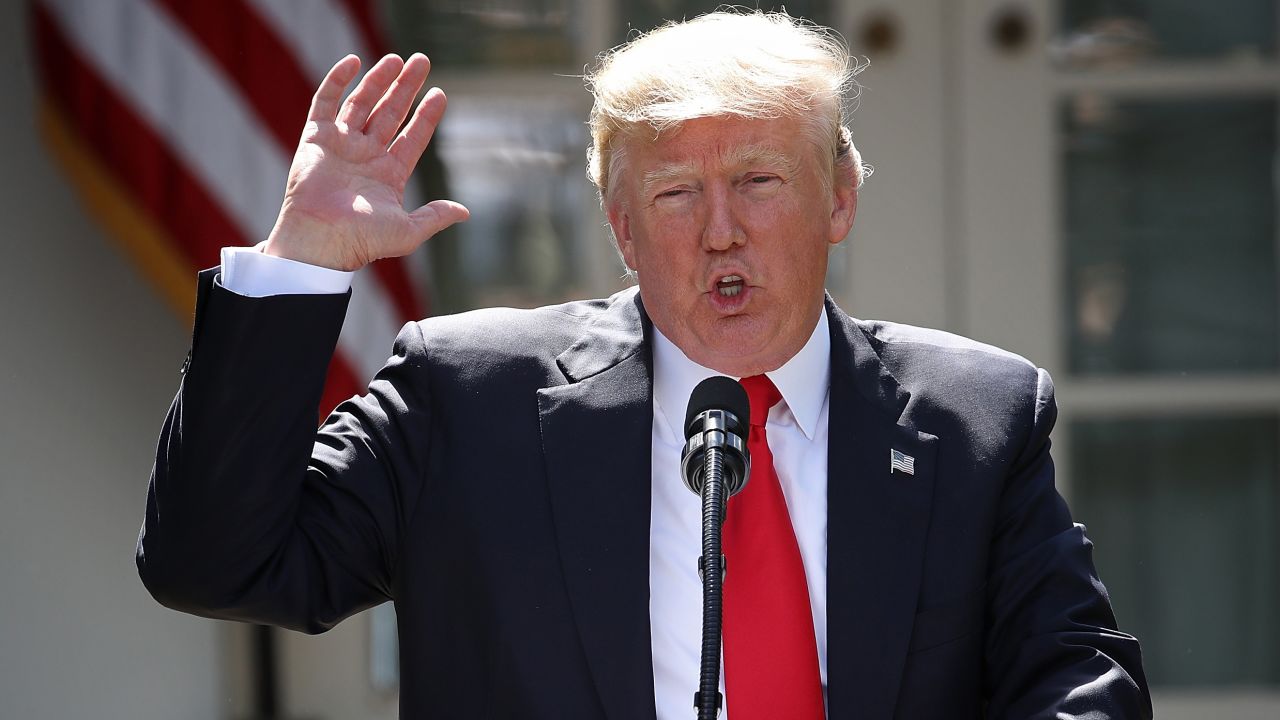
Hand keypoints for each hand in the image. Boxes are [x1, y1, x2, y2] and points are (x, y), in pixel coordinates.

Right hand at [262, 54, 468, 270]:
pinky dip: (337, 81)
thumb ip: (435, 217)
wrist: (320, 240)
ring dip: (379, 80)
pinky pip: (326, 102)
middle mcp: (366, 156)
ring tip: (396, 59)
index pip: (413, 137)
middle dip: (406, 87)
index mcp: (389, 174)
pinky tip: (353, 62)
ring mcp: (341, 145)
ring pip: (363, 103)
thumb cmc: (363, 240)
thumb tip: (465, 212)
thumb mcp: (408, 231)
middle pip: (391, 113)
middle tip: (422, 61)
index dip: (427, 116)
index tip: (440, 94)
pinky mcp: (315, 138)